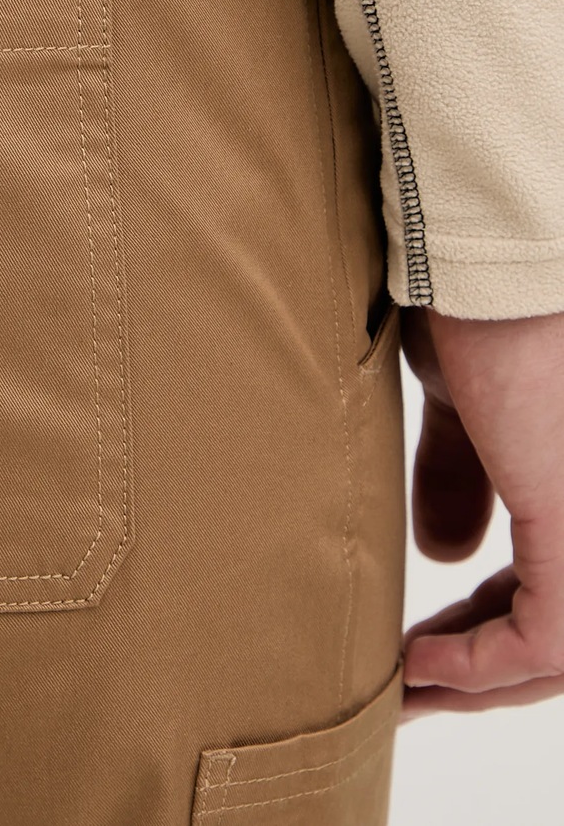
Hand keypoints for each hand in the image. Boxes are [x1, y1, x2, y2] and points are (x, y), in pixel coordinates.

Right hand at [397, 303, 563, 720]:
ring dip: (479, 681)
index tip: (427, 645)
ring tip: (409, 689)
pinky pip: (548, 637)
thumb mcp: (471, 412)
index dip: (495, 626)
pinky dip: (480, 665)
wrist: (482, 267)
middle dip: (485, 668)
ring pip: (563, 646)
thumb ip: (464, 479)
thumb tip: (447, 554)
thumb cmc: (480, 312)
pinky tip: (421, 666)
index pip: (562, 584)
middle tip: (414, 690)